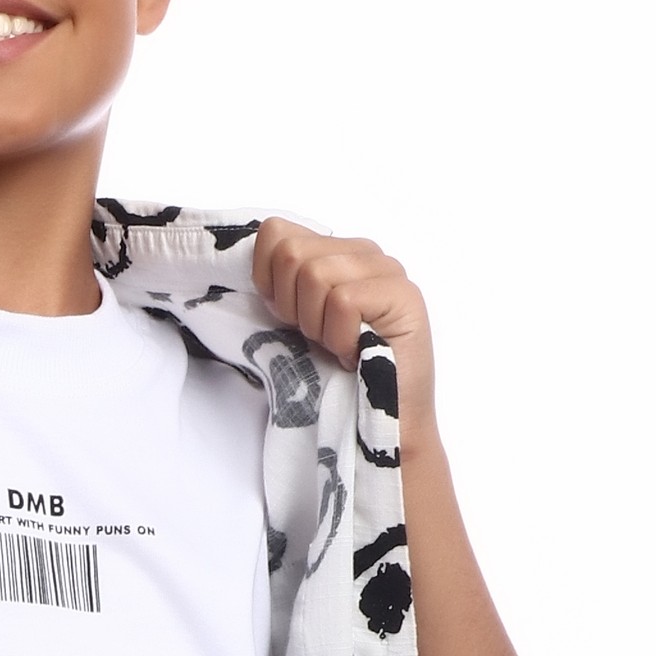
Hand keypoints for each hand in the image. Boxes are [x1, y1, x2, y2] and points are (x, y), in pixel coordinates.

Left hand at [251, 217, 435, 429]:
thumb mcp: (296, 322)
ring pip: (315, 275)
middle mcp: (363, 251)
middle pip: (290, 253)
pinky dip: (340, 338)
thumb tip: (253, 262)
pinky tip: (357, 353)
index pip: (275, 232)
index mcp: (335, 251)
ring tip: (340, 347)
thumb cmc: (338, 376)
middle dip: (292, 307)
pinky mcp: (403, 295)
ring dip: (317, 326)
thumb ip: (281, 284)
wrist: (383, 422)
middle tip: (318, 338)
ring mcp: (387, 270)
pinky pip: (343, 301)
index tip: (288, 319)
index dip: (267, 282)